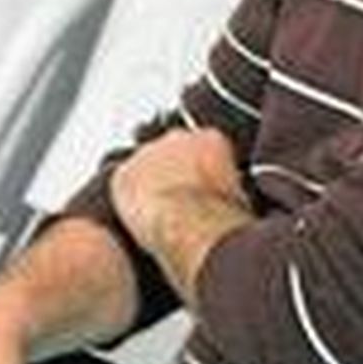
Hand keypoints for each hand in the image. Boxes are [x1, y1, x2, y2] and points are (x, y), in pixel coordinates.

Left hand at [109, 128, 251, 299]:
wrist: (183, 226)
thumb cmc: (214, 213)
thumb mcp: (240, 195)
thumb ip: (233, 183)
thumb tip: (234, 191)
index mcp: (210, 138)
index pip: (208, 145)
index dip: (207, 167)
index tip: (206, 183)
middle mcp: (177, 137)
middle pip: (175, 148)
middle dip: (177, 167)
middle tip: (183, 194)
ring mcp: (146, 153)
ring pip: (149, 162)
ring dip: (154, 178)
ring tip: (162, 205)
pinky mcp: (122, 173)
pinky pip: (125, 180)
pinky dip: (130, 193)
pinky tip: (138, 212)